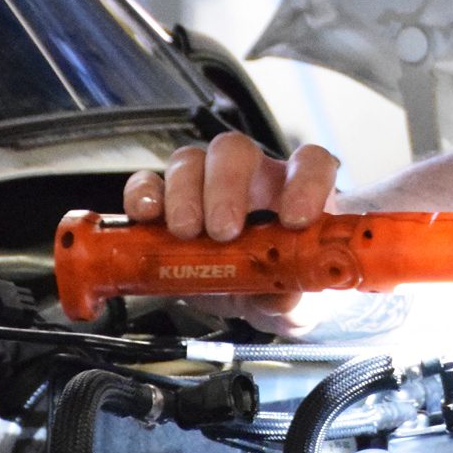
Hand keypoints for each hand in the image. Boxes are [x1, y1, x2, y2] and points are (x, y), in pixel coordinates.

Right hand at [122, 133, 341, 334]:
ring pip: (190, 161)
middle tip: (224, 230)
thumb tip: (282, 297)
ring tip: (186, 233)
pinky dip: (142, 194)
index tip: (296, 220)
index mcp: (297, 192)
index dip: (306, 183)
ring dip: (183, 193)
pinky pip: (148, 182)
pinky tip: (146, 217)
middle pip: (236, 151)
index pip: (311, 163)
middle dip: (226, 186)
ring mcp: (207, 187)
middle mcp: (252, 180)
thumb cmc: (284, 285)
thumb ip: (295, 298)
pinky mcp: (168, 207)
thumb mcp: (296, 301)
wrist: (252, 299)